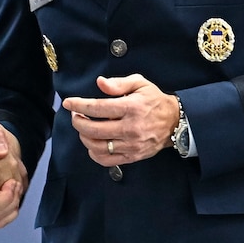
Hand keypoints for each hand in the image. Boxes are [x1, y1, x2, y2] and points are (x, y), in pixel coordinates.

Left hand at [62, 74, 179, 165]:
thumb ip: (118, 83)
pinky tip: (92, 144)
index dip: (79, 105)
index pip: (98, 107)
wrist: (175, 122)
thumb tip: (100, 83)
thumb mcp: (140, 84)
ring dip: (84, 137)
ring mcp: (131, 145)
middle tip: (76, 115)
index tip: (68, 103)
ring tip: (83, 128)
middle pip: (94, 129)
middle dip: (78, 121)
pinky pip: (107, 160)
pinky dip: (94, 153)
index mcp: (131, 108)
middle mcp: (130, 128)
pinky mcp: (132, 156)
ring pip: (97, 146)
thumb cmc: (154, 101)